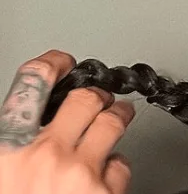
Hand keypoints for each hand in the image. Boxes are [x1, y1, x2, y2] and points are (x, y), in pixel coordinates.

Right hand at [0, 50, 134, 192]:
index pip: (34, 81)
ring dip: (118, 117)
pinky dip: (115, 167)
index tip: (64, 62)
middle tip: (101, 99)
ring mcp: (79, 173)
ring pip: (113, 122)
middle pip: (85, 97)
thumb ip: (13, 146)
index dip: (54, 64)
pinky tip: (106, 176)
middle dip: (97, 95)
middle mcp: (45, 155)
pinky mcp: (106, 193)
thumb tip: (28, 125)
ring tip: (117, 119)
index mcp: (8, 147)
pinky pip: (120, 166)